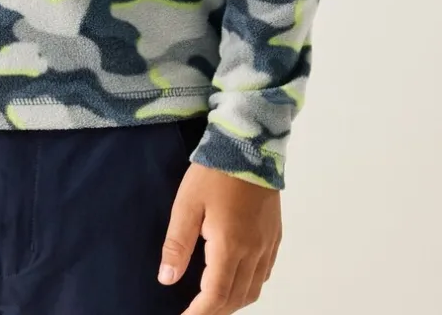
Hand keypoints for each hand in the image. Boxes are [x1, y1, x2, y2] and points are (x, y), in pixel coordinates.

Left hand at [157, 162, 281, 312]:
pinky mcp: (275, 233)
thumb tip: (167, 279)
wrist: (249, 143)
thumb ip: (177, 244)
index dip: (199, 314)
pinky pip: (265, 272)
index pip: (215, 296)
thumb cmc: (215, 171)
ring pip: (254, 289)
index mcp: (230, 246)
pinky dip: (250, 285)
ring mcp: (268, 243)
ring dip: (233, 301)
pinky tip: (237, 277)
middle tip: (194, 310)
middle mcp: (254, 250)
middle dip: (215, 310)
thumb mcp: (187, 204)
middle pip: (236, 298)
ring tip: (212, 299)